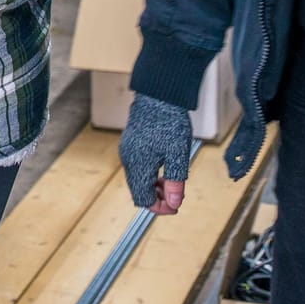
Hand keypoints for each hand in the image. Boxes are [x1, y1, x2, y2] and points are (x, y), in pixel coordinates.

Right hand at [119, 94, 193, 215]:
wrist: (158, 96)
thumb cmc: (170, 123)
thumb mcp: (177, 155)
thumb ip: (175, 182)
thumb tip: (173, 203)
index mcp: (139, 166)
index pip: (143, 200)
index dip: (160, 208)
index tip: (176, 206)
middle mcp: (128, 161)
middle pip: (138, 191)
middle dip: (157, 198)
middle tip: (176, 193)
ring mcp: (127, 151)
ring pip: (136, 180)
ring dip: (153, 186)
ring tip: (171, 179)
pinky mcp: (129, 144)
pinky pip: (136, 168)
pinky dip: (148, 174)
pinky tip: (162, 167)